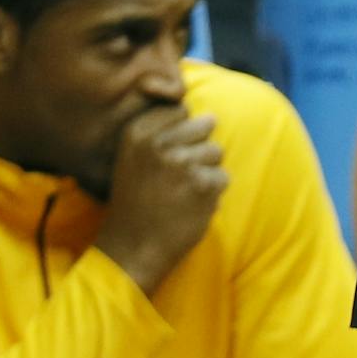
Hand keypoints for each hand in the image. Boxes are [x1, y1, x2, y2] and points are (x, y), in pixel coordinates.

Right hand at [94, 107, 227, 297]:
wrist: (133, 247)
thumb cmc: (137, 201)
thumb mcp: (134, 159)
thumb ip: (162, 133)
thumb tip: (212, 115)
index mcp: (137, 133)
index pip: (180, 110)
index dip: (181, 133)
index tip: (164, 156)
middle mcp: (158, 144)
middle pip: (204, 126)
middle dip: (197, 149)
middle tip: (173, 177)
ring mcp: (182, 163)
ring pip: (216, 152)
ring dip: (205, 172)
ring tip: (179, 192)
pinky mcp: (203, 184)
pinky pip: (223, 178)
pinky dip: (212, 193)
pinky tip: (189, 206)